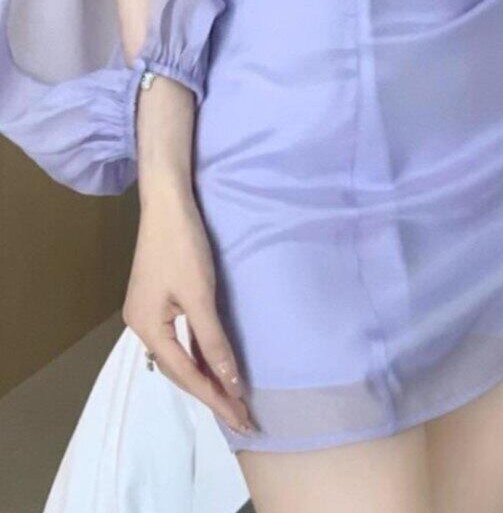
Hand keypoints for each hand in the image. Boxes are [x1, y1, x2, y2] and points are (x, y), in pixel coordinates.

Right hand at [122, 186, 257, 433]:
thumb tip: (229, 380)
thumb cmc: (183, 246)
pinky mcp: (158, 300)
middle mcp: (141, 326)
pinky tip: (215, 365)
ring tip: (232, 400)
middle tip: (241, 418)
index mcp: (146, 328)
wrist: (168, 203)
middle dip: (210, 393)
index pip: (185, 373)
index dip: (214, 396)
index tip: (240, 417)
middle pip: (179, 369)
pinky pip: (179, 339)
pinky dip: (199, 354)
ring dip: (205, 376)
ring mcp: (148, 313)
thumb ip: (213, 339)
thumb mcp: (200, 295)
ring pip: (179, 355)